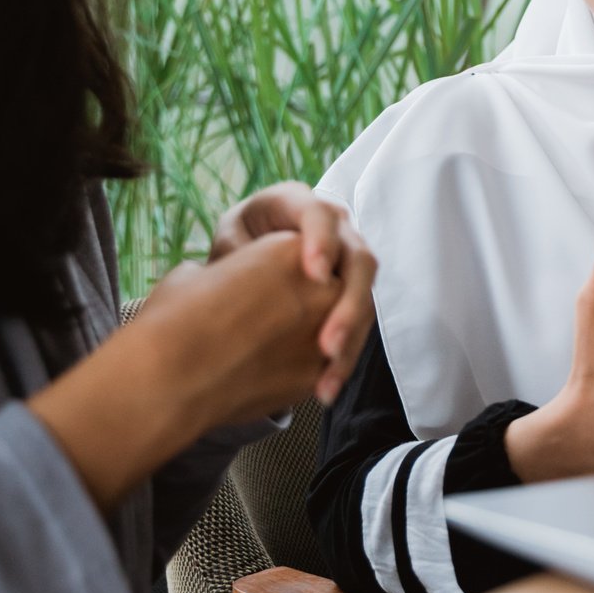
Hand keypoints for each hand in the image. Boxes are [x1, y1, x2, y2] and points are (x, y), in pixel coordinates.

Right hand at [30, 232, 342, 509]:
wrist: (167, 377)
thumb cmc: (173, 319)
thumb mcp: (200, 274)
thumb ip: (230, 274)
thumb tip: (218, 282)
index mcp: (290, 247)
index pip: (309, 255)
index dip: (296, 273)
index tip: (271, 290)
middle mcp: (318, 286)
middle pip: (335, 291)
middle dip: (319, 305)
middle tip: (282, 323)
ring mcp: (323, 332)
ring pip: (340, 331)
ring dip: (322, 337)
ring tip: (277, 351)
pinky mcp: (316, 374)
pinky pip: (327, 368)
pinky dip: (312, 371)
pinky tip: (276, 374)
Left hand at [212, 182, 376, 403]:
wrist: (247, 261)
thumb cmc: (235, 245)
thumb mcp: (228, 240)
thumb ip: (236, 253)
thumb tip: (233, 279)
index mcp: (299, 205)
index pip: (321, 214)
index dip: (323, 242)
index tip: (316, 275)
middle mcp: (335, 231)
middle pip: (360, 260)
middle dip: (349, 305)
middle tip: (328, 343)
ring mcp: (348, 264)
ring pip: (365, 298)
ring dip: (351, 340)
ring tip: (329, 379)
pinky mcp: (350, 296)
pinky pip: (358, 325)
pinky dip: (344, 358)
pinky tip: (325, 387)